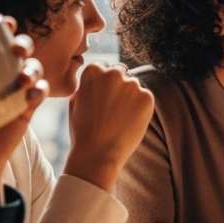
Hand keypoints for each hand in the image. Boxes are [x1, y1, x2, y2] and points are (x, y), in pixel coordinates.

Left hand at [0, 25, 48, 203]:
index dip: (1, 26)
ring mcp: (15, 89)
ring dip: (33, 68)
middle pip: (19, 48)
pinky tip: (32, 96)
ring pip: (33, 68)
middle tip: (17, 51)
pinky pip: (39, 93)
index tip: (5, 24)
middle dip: (23, 43)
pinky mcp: (27, 107)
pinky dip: (39, 91)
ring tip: (24, 81)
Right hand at [62, 64, 154, 191]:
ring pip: (133, 86)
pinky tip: (129, 122)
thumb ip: (87, 85)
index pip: (103, 69)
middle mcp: (113, 73)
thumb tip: (98, 75)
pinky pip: (145, 98)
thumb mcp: (76, 102)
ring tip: (119, 120)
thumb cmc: (83, 131)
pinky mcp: (147, 97)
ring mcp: (131, 84)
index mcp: (93, 71)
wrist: (98, 153)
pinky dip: (140, 108)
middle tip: (111, 111)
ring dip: (129, 98)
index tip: (100, 101)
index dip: (102, 86)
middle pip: (120, 74)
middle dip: (117, 88)